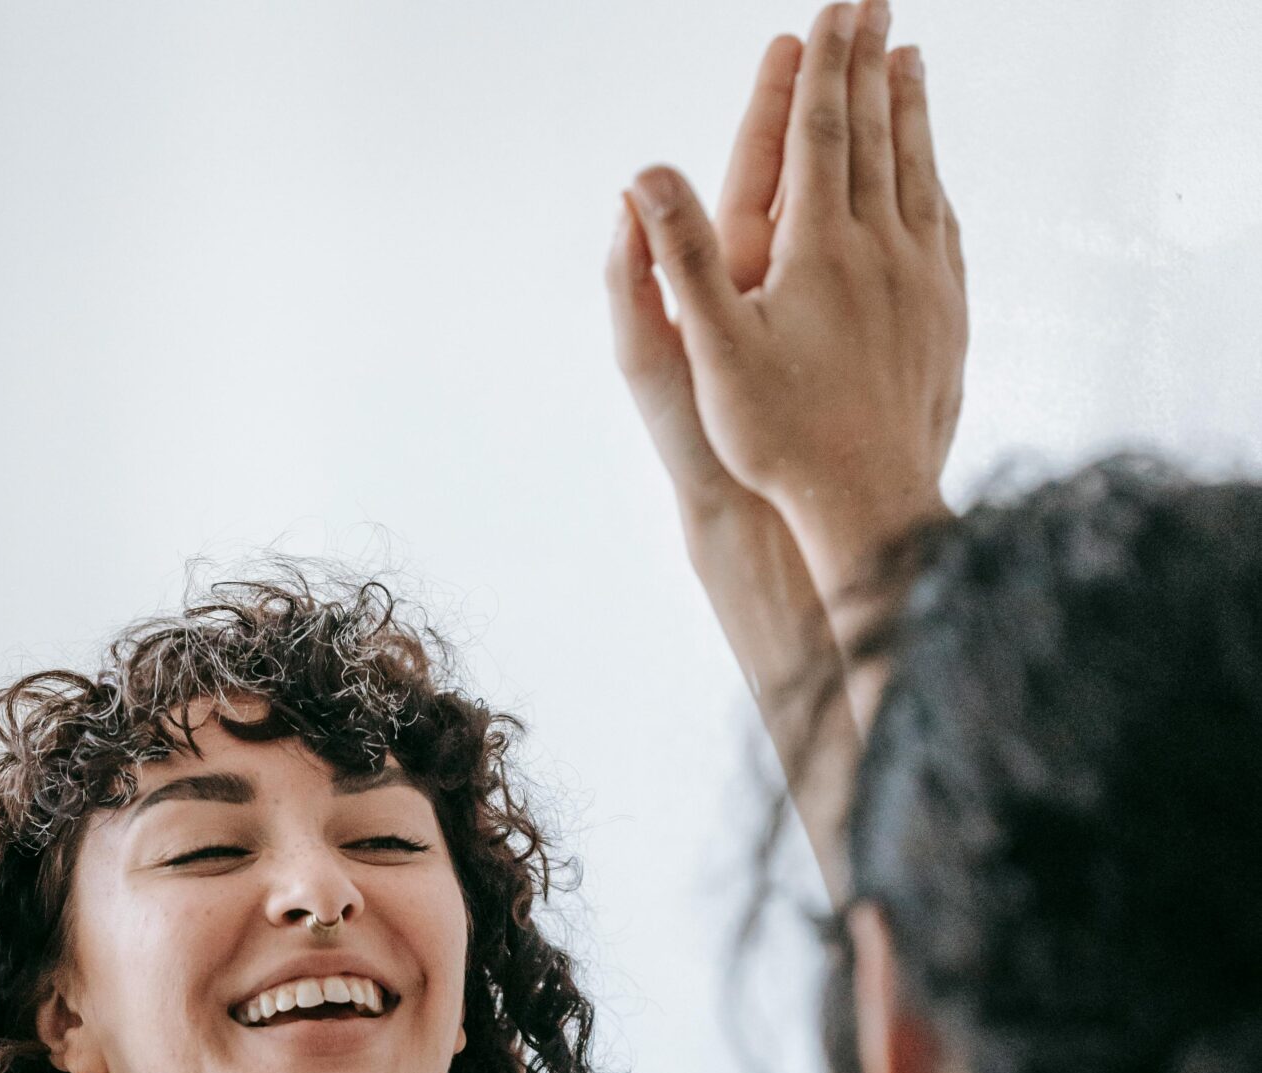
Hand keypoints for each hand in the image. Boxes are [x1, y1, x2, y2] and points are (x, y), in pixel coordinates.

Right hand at [626, 0, 966, 604]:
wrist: (871, 505)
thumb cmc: (781, 439)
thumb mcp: (714, 352)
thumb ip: (682, 256)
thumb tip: (643, 177)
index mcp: (821, 248)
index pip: (822, 131)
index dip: (823, 64)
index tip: (832, 7)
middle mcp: (882, 250)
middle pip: (876, 134)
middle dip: (869, 61)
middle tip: (872, 0)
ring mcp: (924, 280)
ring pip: (917, 171)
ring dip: (909, 109)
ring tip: (907, 59)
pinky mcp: (947, 315)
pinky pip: (941, 225)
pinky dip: (932, 180)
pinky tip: (931, 173)